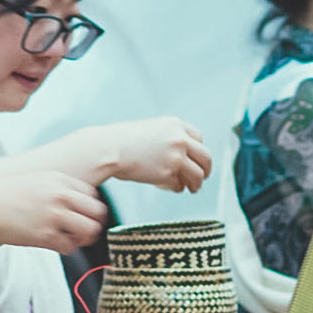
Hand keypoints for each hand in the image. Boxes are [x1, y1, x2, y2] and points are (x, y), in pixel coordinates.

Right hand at [0, 162, 109, 254]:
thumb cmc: (5, 195)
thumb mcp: (35, 180)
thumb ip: (57, 187)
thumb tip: (76, 201)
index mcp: (60, 180)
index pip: (93, 195)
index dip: (90, 207)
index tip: (83, 214)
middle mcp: (61, 196)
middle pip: (98, 213)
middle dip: (93, 224)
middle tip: (84, 230)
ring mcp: (55, 216)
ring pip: (89, 231)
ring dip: (83, 238)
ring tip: (71, 239)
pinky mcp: (45, 235)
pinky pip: (70, 247)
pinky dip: (66, 248)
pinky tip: (55, 244)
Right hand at [90, 116, 213, 191]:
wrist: (107, 148)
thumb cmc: (122, 140)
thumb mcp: (150, 129)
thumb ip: (168, 138)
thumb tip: (181, 154)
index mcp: (175, 124)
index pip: (199, 138)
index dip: (198, 151)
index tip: (196, 159)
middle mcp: (179, 139)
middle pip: (205, 157)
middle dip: (205, 169)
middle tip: (202, 177)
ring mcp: (175, 156)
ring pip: (198, 175)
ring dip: (196, 184)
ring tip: (192, 188)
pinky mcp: (167, 173)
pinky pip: (180, 185)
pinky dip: (177, 188)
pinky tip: (168, 187)